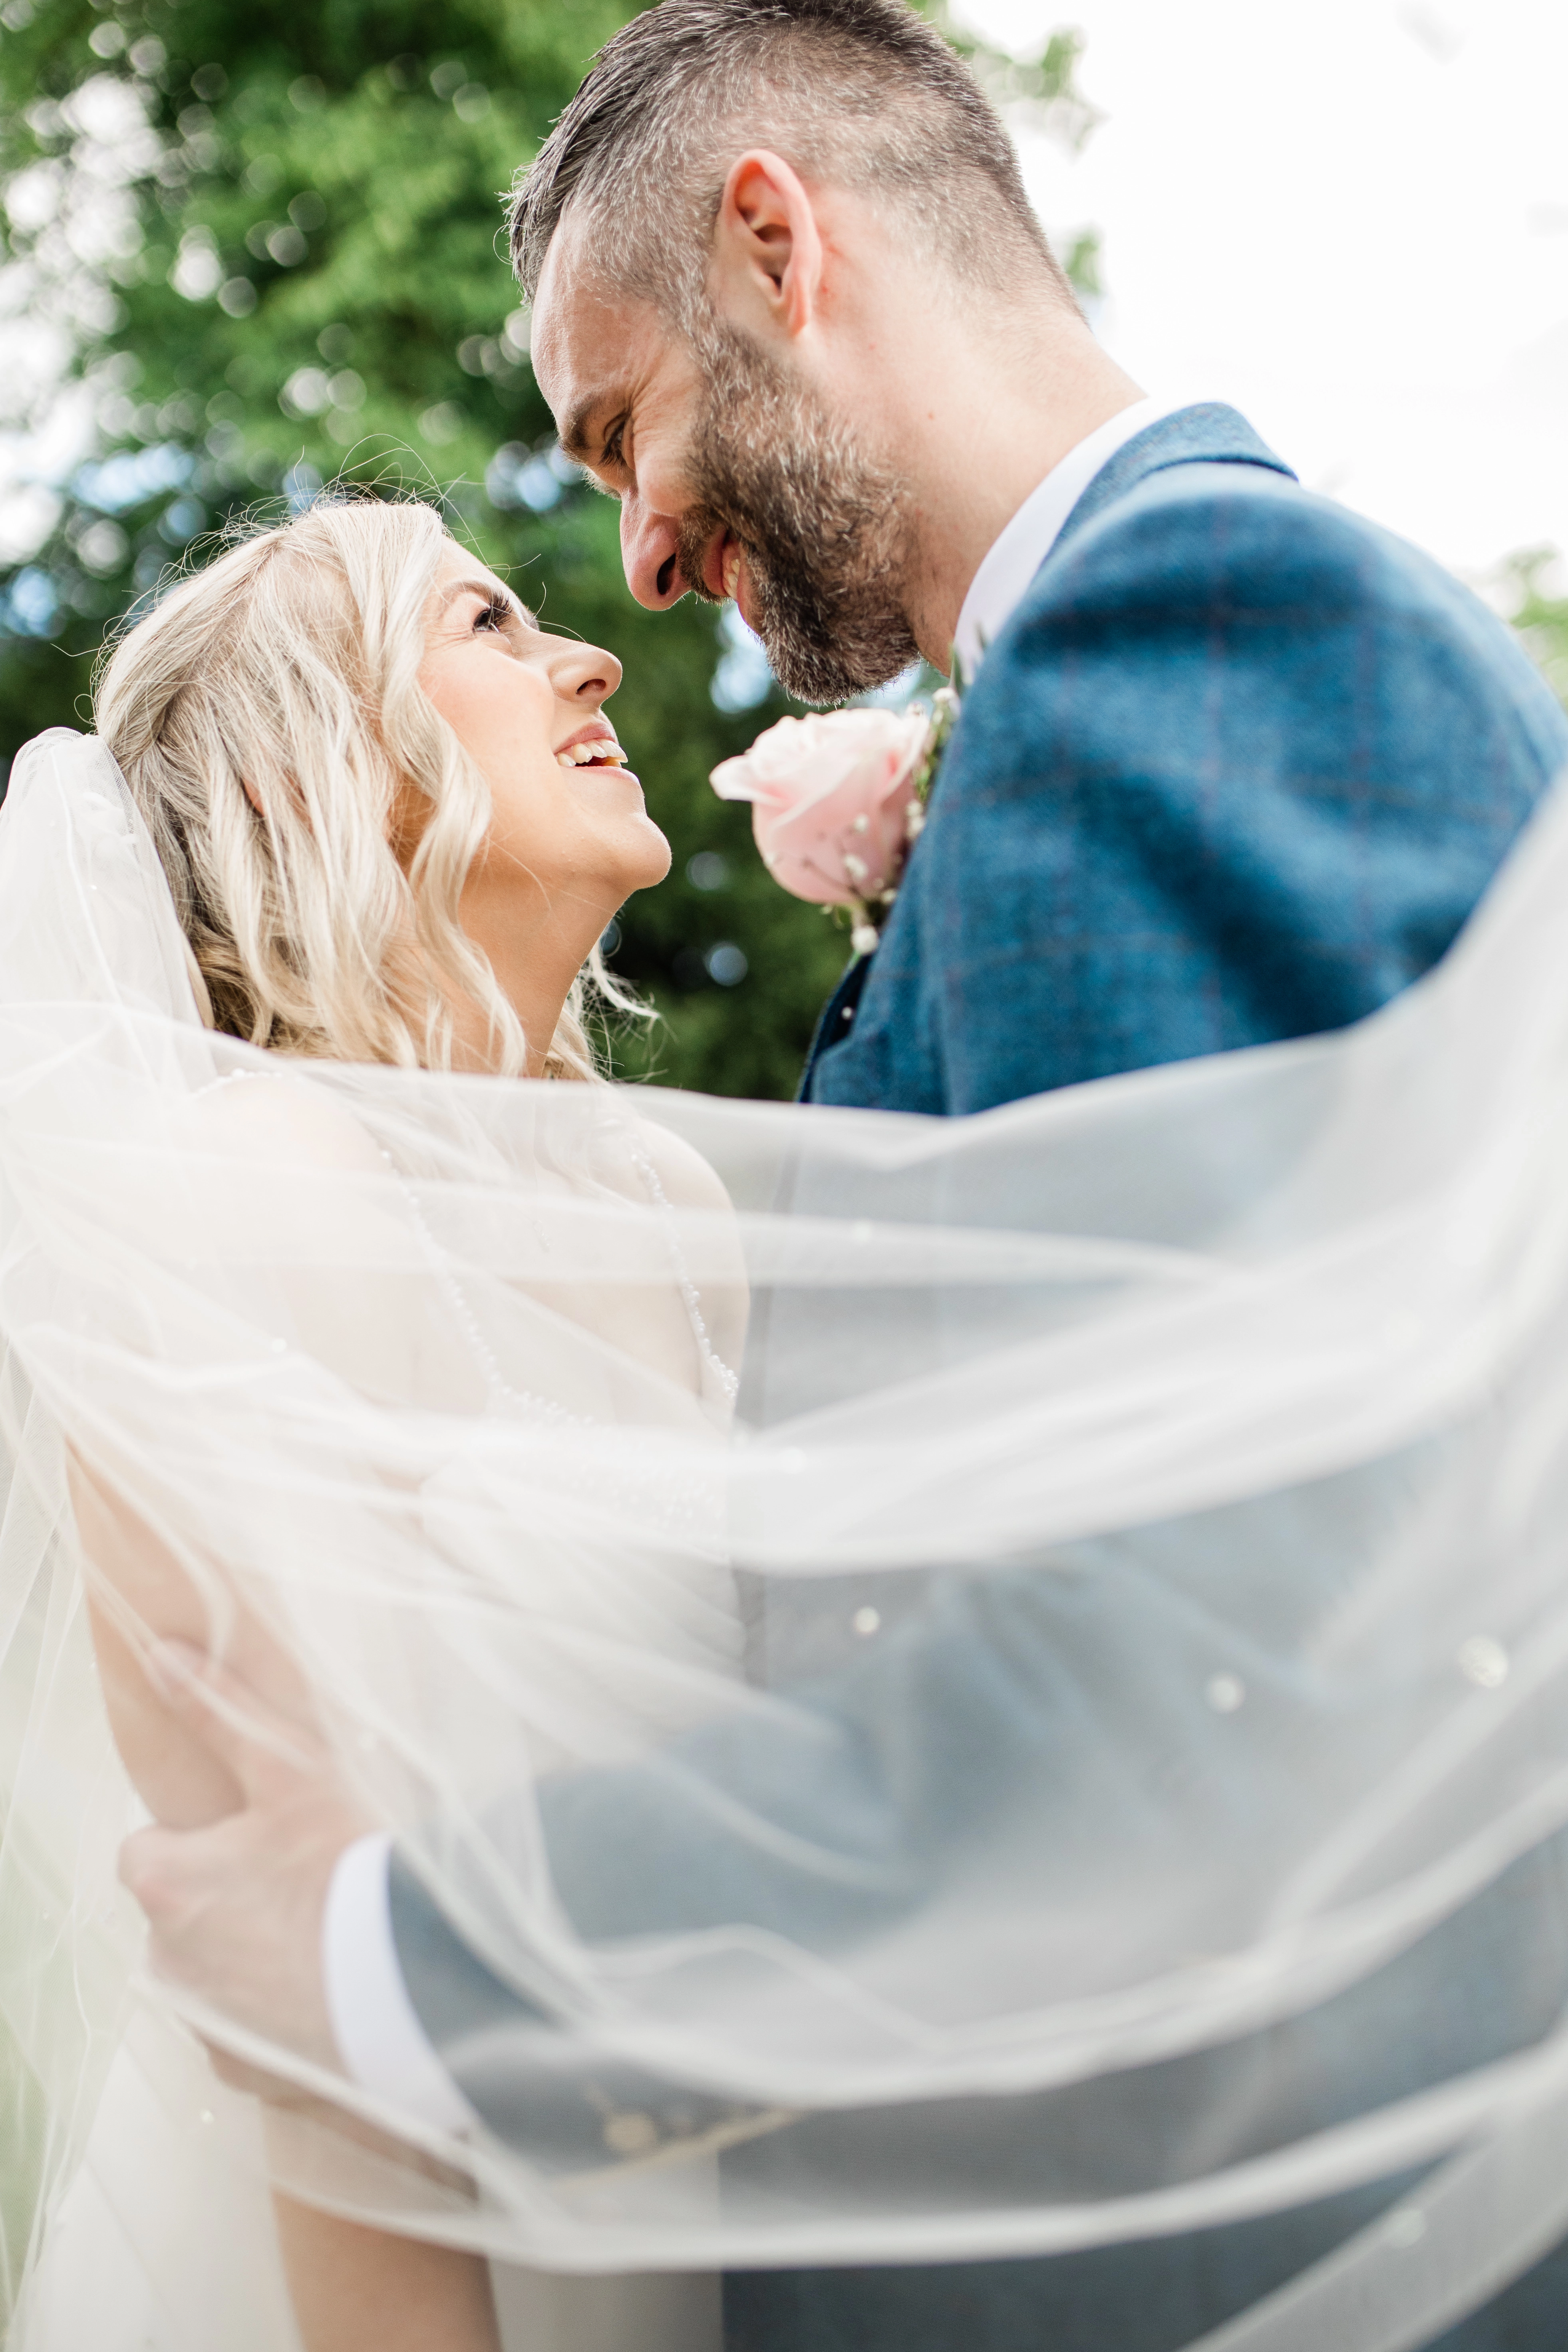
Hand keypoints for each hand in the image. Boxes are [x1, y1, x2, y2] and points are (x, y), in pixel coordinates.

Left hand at [119, 1643, 372, 2071]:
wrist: (412, 1982)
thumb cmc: (349, 1867)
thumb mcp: (290, 1769)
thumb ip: (218, 1709)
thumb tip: (162, 1655)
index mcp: (165, 1885)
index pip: (149, 1850)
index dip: (204, 1837)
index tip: (262, 1836)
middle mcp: (166, 1961)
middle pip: (183, 1912)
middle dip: (228, 1897)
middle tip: (304, 1879)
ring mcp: (204, 2022)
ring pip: (214, 1971)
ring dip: (253, 1953)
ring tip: (326, 1931)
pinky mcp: (244, 2068)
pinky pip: (245, 2031)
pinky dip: (276, 2011)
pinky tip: (329, 1984)